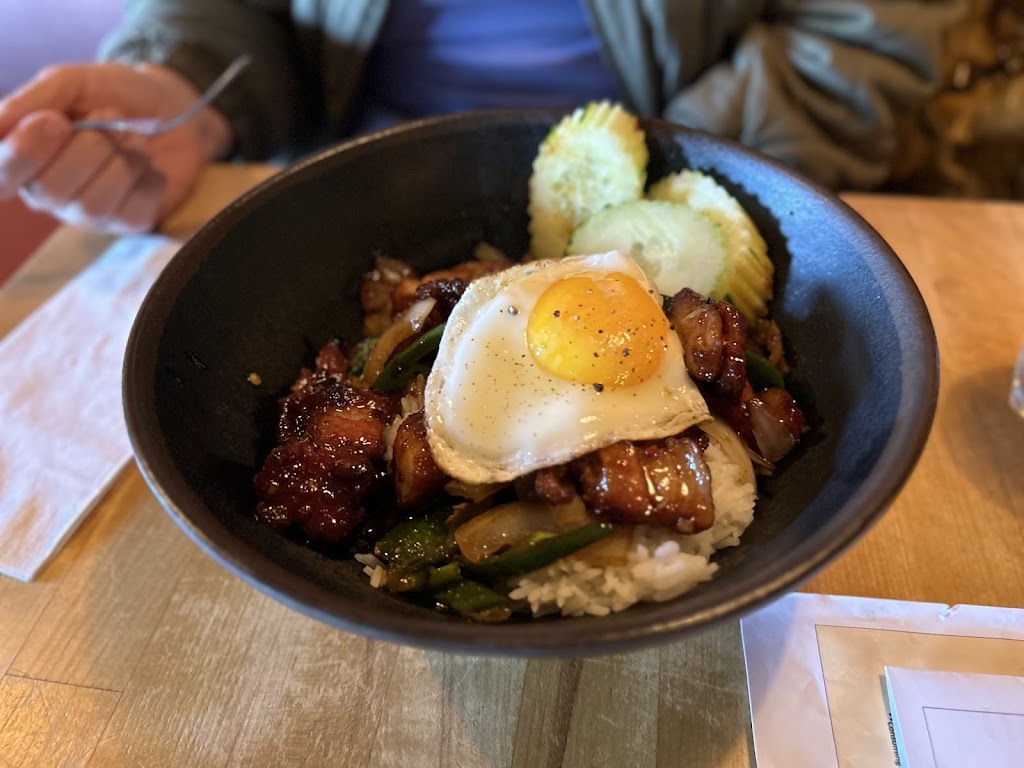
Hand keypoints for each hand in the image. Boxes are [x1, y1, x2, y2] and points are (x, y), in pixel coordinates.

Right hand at [0, 62, 233, 233]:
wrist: (173, 106)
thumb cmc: (114, 93)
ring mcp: (87, 213)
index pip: (2, 175)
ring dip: (122, 162)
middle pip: (50, 190)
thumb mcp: (71, 82)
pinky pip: (131, 215)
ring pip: (92, 206)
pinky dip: (148, 183)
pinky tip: (149, 166)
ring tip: (135, 137)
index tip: (54, 121)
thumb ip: (32, 101)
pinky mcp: (126, 223)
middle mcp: (48, 191)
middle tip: (110, 116)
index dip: (23, 154)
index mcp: (23, 155)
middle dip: (89, 147)